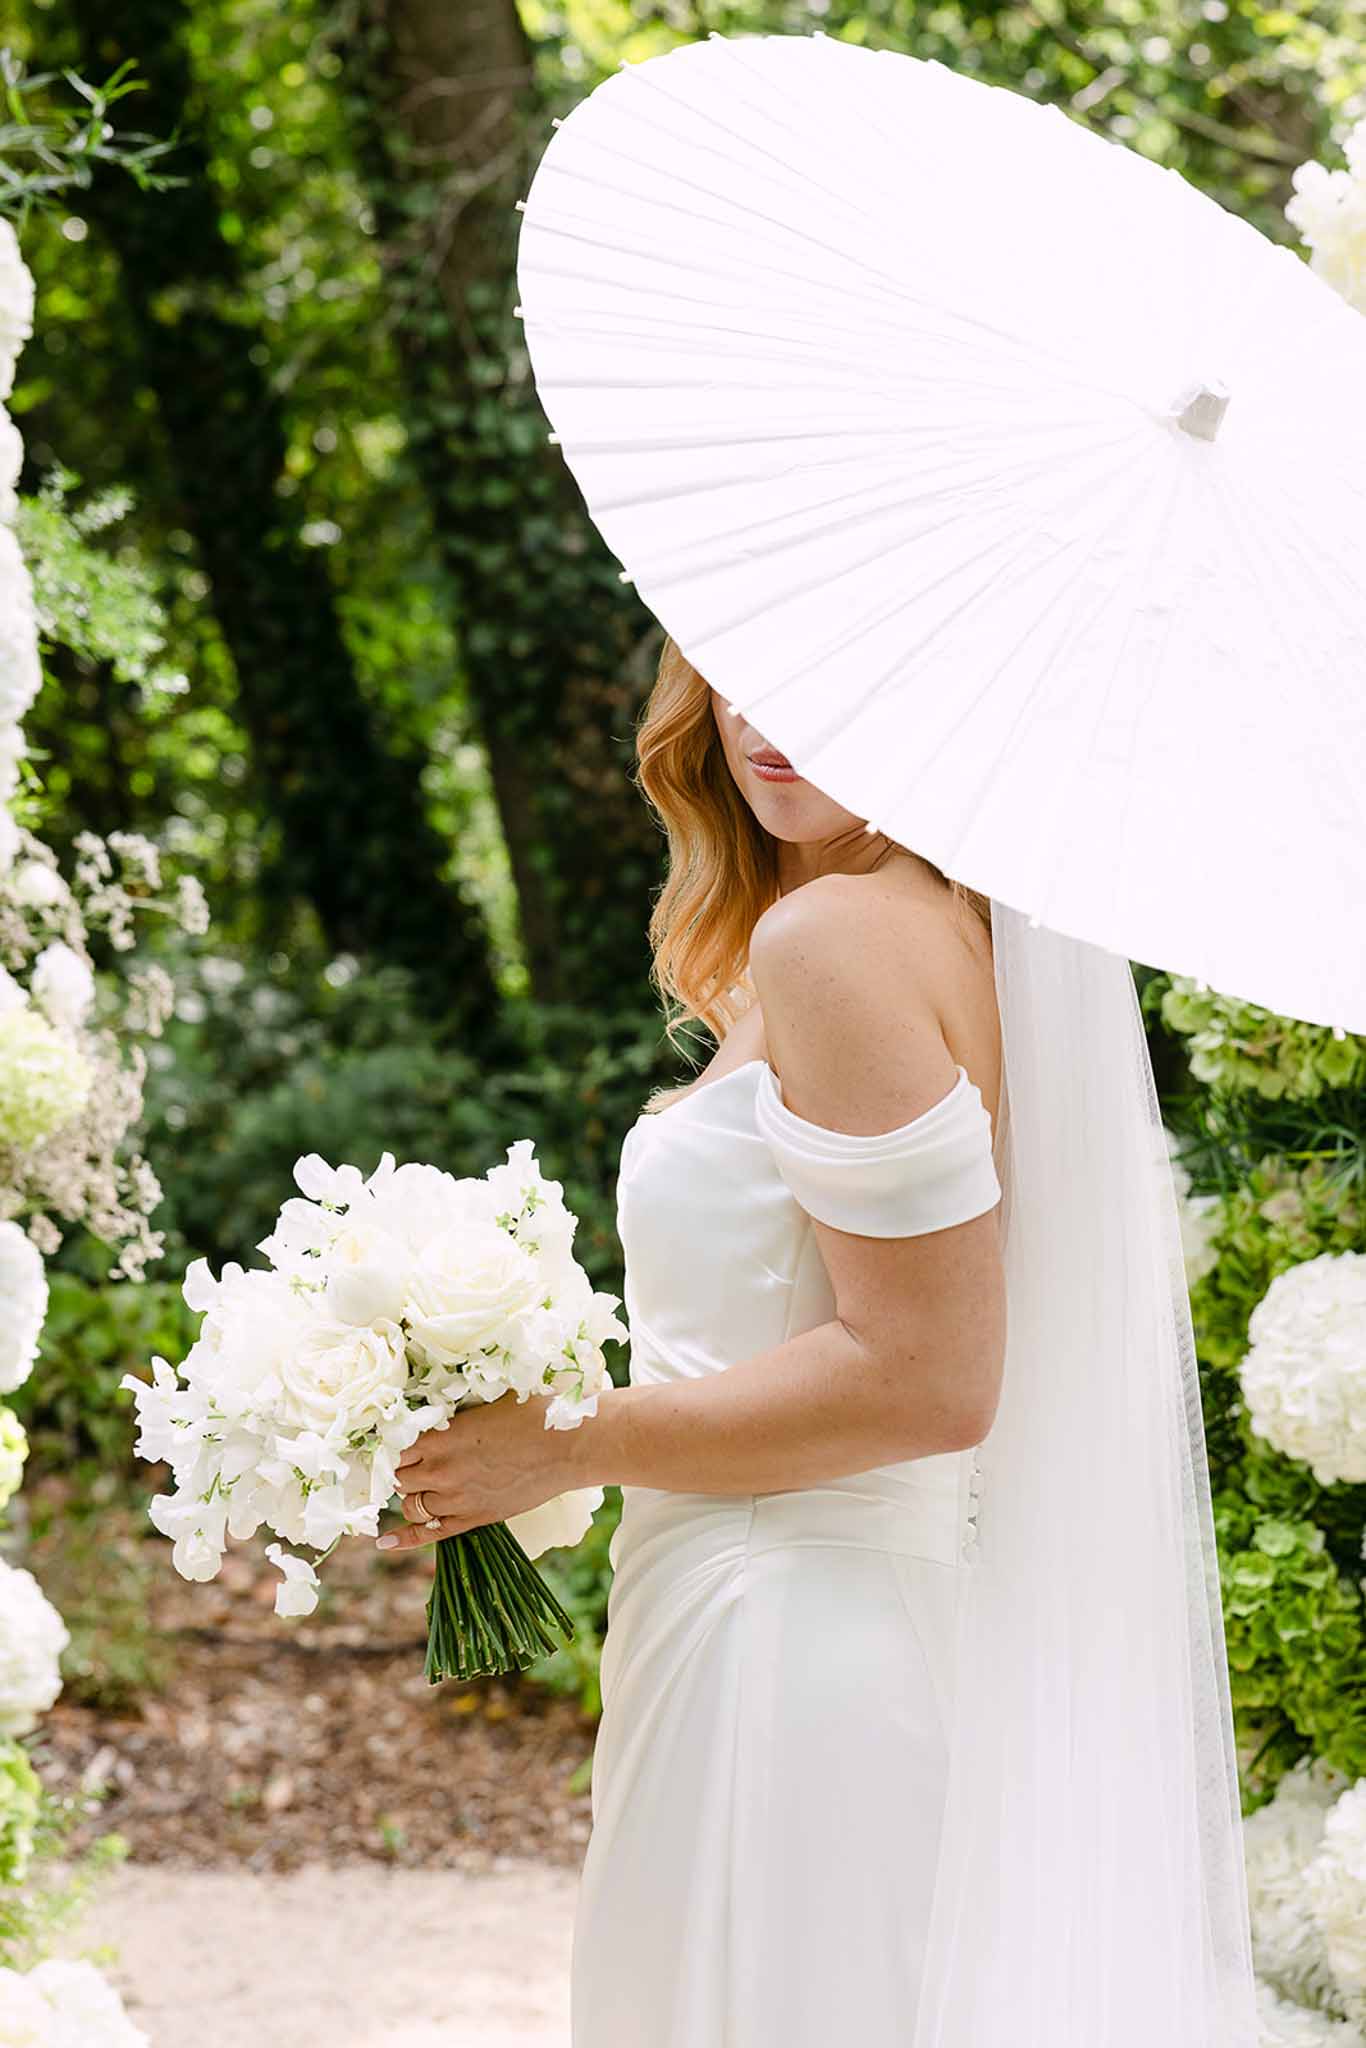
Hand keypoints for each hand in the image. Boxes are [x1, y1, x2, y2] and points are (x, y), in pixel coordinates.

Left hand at [378, 1392, 584, 1551]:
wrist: (569, 1446)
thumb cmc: (534, 1413)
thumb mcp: (486, 1401)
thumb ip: (454, 1414)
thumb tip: (434, 1413)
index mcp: (442, 1436)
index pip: (394, 1446)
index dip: (392, 1445)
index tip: (393, 1441)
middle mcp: (441, 1470)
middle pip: (398, 1477)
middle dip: (401, 1469)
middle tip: (411, 1461)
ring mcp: (456, 1498)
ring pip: (410, 1504)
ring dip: (410, 1495)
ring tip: (420, 1484)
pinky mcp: (474, 1518)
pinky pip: (429, 1533)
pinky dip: (404, 1538)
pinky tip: (385, 1541)